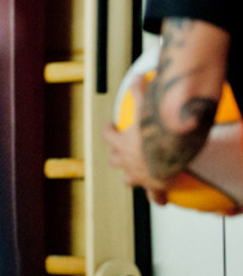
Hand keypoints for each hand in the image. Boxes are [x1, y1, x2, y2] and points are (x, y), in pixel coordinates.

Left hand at [103, 74, 170, 203]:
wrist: (168, 155)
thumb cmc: (154, 131)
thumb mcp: (145, 106)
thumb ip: (139, 90)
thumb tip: (137, 75)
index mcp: (122, 143)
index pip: (108, 136)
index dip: (108, 131)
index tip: (111, 126)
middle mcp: (128, 161)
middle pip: (116, 160)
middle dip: (117, 156)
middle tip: (123, 151)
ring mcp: (140, 176)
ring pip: (130, 180)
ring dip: (133, 177)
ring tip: (138, 175)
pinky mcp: (155, 187)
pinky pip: (155, 197)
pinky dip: (158, 198)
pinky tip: (162, 200)